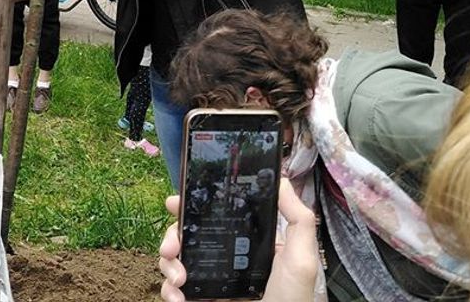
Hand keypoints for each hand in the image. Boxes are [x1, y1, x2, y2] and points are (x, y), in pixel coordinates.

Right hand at [160, 180, 317, 301]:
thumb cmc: (291, 301)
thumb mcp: (301, 258)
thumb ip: (298, 220)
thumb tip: (281, 180)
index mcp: (246, 242)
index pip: (214, 216)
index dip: (192, 206)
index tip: (176, 203)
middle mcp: (225, 257)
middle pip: (187, 235)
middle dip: (172, 236)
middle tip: (171, 247)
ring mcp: (210, 280)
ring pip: (174, 260)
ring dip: (168, 264)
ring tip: (178, 279)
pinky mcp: (199, 299)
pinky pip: (172, 289)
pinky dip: (168, 290)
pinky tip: (177, 296)